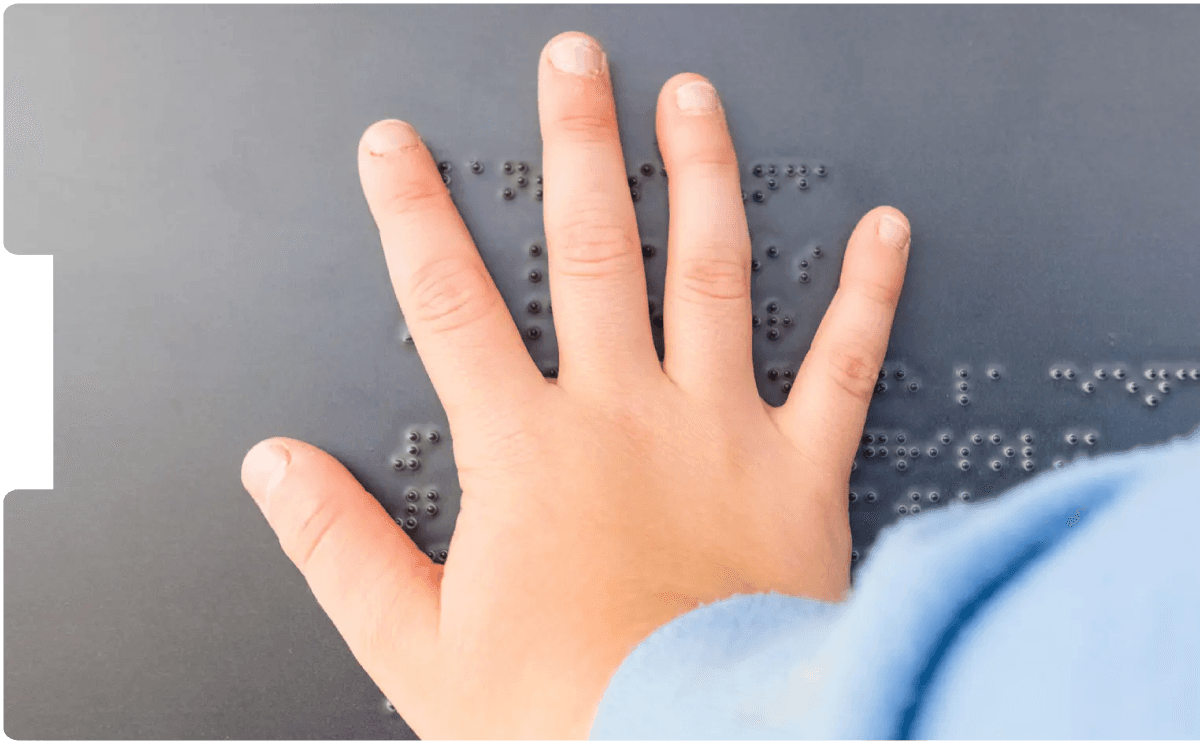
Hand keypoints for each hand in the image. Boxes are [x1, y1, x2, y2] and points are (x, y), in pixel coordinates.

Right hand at [240, 31, 909, 739]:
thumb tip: (276, 470)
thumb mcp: (417, 646)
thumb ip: (341, 548)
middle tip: (575, 62)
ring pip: (712, 274)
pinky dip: (867, 293)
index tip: (394, 148)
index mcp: (527, 453)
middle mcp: (625, 416)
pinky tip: (884, 230)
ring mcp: (720, 431)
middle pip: (592, 248)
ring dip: (701, 177)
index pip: (448, 302)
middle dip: (576, 145)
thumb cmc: (567, 714)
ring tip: (693, 103)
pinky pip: (845, 366)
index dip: (413, 215)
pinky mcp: (802, 472)